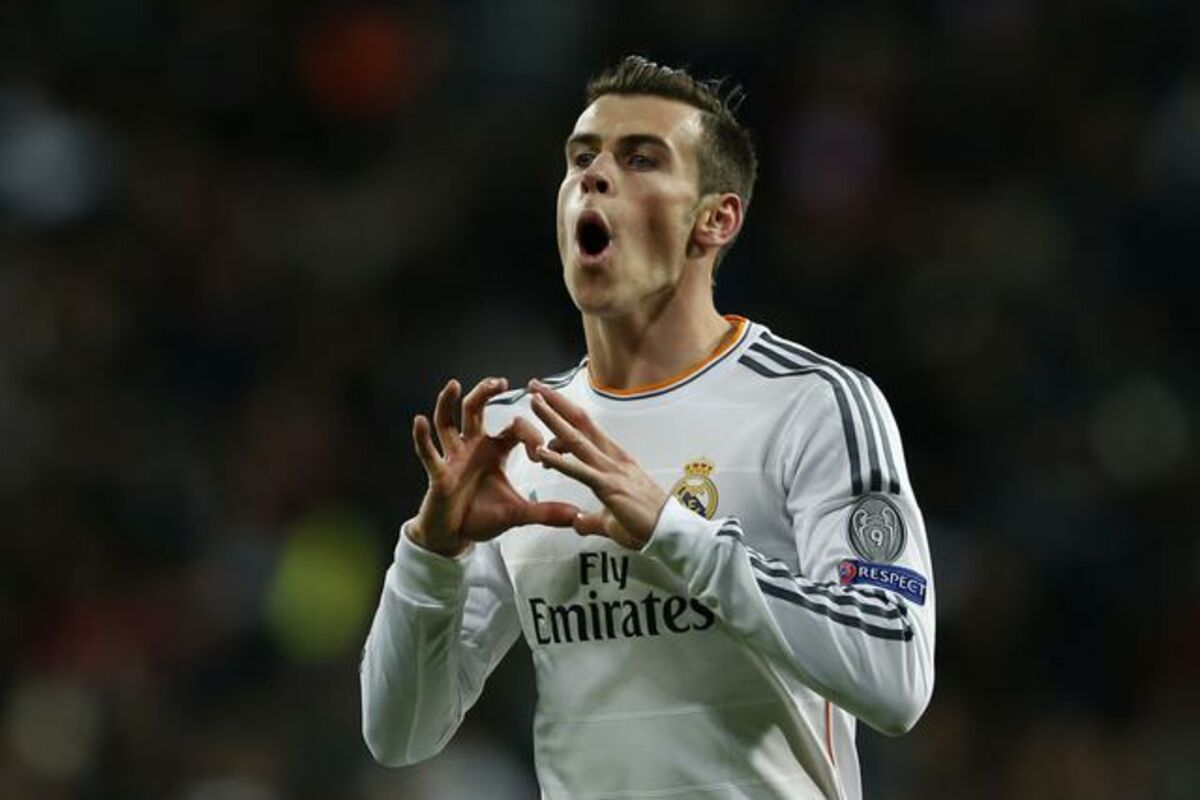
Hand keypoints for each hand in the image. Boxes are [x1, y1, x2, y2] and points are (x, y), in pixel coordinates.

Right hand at [410, 377, 581, 556]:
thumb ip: (545, 512)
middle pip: (475, 409)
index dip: (530, 434)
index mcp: (494, 450)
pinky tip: (420, 420)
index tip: (540, 454)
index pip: (514, 427)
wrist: (454, 537)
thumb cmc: (481, 516)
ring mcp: (452, 458)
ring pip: (447, 423)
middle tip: (500, 382)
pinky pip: (428, 453)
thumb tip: (576, 516)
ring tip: (453, 385)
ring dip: (448, 403)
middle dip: (485, 392)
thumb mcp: (518, 514)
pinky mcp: (438, 474)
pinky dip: (422, 438)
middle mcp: (471, 446)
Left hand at [527, 380, 667, 549]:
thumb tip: (578, 522)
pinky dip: (559, 460)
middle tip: (535, 385)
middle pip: (580, 422)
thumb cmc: (646, 523)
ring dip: (553, 419)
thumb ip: (592, 519)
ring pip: (576, 438)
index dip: (565, 413)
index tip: (546, 401)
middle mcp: (612, 458)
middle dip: (556, 402)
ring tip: (534, 403)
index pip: (586, 428)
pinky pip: (580, 471)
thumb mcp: (611, 519)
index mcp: (615, 458)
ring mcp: (610, 470)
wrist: (671, 531)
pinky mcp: (609, 487)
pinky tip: (541, 452)